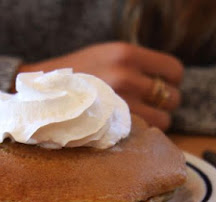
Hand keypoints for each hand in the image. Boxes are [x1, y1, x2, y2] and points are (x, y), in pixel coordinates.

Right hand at [18, 42, 183, 130]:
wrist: (42, 92)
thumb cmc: (76, 74)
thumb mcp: (105, 56)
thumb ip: (134, 65)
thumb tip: (162, 81)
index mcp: (126, 53)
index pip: (173, 70)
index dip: (172, 81)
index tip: (163, 87)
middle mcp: (126, 76)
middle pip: (172, 97)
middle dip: (165, 104)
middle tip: (150, 105)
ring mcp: (119, 103)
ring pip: (163, 119)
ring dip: (156, 121)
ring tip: (139, 118)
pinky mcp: (110, 125)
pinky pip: (145, 133)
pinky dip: (142, 133)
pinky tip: (129, 127)